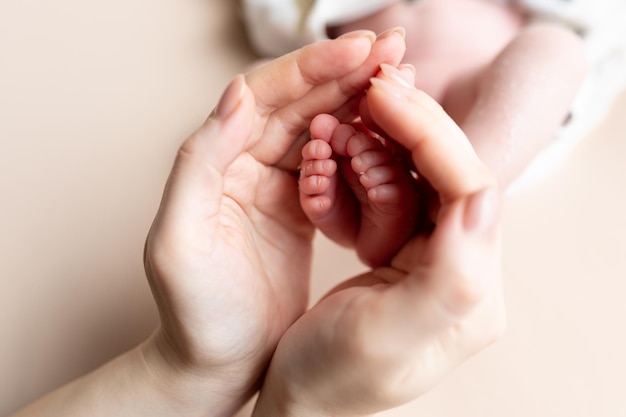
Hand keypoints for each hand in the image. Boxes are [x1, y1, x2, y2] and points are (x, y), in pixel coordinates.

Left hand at [141, 29, 406, 416]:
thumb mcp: (180, 240)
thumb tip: (238, 92)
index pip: (265, 98)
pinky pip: (335, 163)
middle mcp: (245, 164)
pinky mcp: (302, 208)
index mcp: (217, 162)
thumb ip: (199, 161)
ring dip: (359, 100)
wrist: (218, 362)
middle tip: (394, 49)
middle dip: (346, 73)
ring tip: (402, 78)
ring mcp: (276, 184)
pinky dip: (362, 142)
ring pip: (322, 126)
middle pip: (300, 103)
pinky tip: (390, 129)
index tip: (360, 52)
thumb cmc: (195, 311)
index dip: (312, 71)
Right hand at [253, 65, 504, 416]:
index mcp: (470, 293)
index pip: (469, 189)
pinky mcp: (403, 254)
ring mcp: (432, 260)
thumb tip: (485, 200)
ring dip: (385, 141)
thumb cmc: (333, 377)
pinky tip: (347, 148)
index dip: (431, 134)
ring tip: (349, 116)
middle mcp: (462, 271)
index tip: (383, 95)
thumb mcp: (388, 336)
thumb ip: (453, 276)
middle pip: (449, 175)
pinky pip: (394, 193)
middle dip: (409, 128)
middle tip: (368, 91)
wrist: (301, 402)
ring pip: (420, 177)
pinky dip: (368, 165)